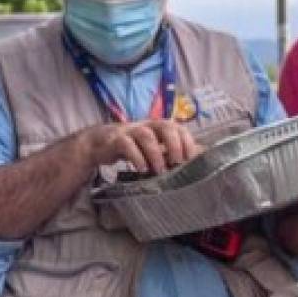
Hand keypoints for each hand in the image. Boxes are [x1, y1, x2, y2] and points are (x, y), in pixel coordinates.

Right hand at [83, 119, 200, 175]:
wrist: (98, 144)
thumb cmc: (132, 148)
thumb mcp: (152, 149)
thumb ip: (170, 151)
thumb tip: (199, 156)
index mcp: (158, 128)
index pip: (177, 127)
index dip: (187, 141)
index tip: (190, 159)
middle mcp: (146, 126)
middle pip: (165, 126)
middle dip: (174, 144)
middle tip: (177, 162)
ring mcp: (130, 131)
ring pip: (146, 135)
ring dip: (155, 153)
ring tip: (159, 171)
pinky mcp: (115, 139)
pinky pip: (127, 145)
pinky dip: (136, 157)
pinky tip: (141, 170)